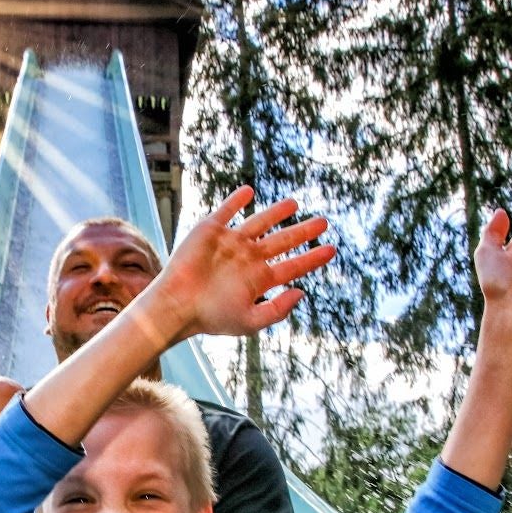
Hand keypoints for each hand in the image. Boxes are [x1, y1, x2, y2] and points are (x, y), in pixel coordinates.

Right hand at [151, 187, 334, 341]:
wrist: (178, 304)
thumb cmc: (212, 317)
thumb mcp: (251, 320)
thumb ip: (278, 309)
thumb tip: (301, 291)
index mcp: (259, 279)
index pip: (293, 265)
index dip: (313, 258)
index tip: (332, 250)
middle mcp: (248, 259)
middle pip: (283, 241)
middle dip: (303, 231)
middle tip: (324, 223)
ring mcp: (230, 243)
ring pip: (259, 223)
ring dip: (277, 212)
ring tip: (294, 203)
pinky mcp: (211, 230)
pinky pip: (227, 211)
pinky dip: (237, 200)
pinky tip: (249, 192)